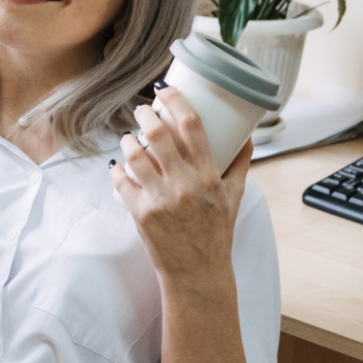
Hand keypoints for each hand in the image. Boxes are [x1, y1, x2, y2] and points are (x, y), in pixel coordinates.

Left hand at [109, 85, 253, 287]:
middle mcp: (184, 185)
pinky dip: (116, 169)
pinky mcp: (141, 215)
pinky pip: (121, 182)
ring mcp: (160, 200)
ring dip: (128, 140)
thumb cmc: (216, 234)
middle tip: (142, 110)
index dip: (176, 100)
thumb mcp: (235, 197)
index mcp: (209, 176)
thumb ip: (240, 165)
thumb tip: (247, 138)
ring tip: (129, 138)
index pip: (192, 126)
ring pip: (134, 155)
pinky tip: (117, 165)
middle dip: (145, 114)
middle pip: (157, 134)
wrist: (198, 273)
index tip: (166, 89)